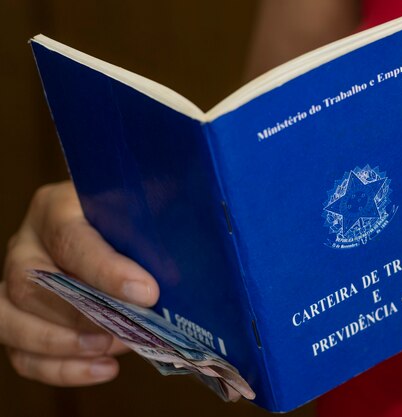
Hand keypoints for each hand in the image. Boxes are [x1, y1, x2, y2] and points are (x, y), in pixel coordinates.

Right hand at [2, 181, 158, 385]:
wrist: (113, 229)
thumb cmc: (130, 219)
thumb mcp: (140, 208)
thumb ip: (153, 222)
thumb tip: (190, 245)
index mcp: (56, 208)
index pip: (70, 240)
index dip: (106, 270)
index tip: (147, 293)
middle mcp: (27, 245)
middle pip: (32, 284)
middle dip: (83, 313)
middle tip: (131, 327)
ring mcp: (14, 284)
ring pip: (11, 320)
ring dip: (63, 343)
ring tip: (113, 347)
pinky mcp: (18, 320)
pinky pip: (22, 354)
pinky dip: (61, 369)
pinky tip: (105, 368)